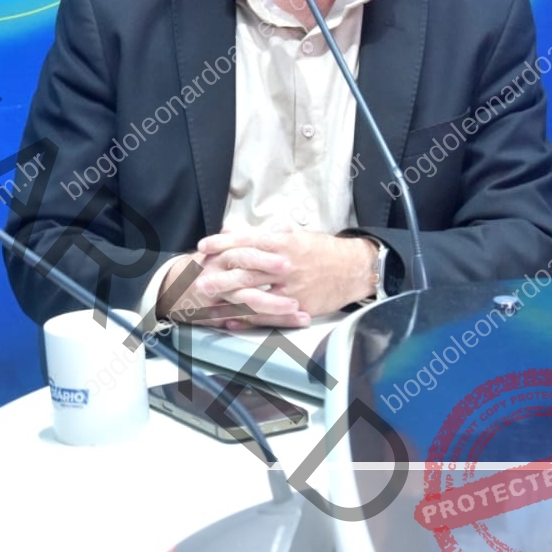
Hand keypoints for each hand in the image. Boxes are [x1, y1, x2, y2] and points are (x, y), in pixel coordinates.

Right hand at [154, 250, 308, 328]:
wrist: (175, 288)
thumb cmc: (208, 266)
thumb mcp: (225, 247)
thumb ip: (255, 239)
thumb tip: (283, 228)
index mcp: (220, 256)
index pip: (242, 253)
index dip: (264, 255)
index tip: (287, 257)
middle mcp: (217, 276)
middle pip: (244, 277)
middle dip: (270, 280)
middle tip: (293, 278)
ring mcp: (218, 299)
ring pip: (248, 304)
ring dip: (274, 307)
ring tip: (297, 309)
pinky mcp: (221, 318)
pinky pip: (248, 322)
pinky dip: (269, 324)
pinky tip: (288, 323)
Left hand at [195, 230, 375, 321]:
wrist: (354, 269)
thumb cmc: (323, 251)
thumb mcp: (297, 235)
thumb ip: (268, 235)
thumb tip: (239, 230)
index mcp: (283, 244)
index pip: (247, 241)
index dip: (223, 243)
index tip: (203, 245)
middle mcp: (285, 265)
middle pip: (246, 269)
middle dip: (219, 273)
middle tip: (197, 277)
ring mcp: (291, 287)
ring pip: (255, 293)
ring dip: (228, 298)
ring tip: (208, 300)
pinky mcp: (299, 305)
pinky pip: (269, 315)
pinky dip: (248, 319)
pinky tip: (231, 320)